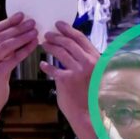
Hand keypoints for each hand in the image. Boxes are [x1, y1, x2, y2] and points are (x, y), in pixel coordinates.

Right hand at [0, 13, 37, 138]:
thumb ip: (2, 47)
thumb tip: (19, 31)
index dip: (9, 21)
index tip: (22, 15)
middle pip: (2, 36)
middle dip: (18, 27)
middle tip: (32, 22)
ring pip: (7, 45)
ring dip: (22, 37)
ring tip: (35, 31)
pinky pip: (13, 58)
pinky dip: (25, 50)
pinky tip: (34, 45)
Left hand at [40, 21, 99, 138]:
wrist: (89, 114)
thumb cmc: (92, 96)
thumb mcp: (95, 75)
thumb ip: (87, 62)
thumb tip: (74, 51)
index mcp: (97, 59)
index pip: (81, 39)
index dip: (68, 30)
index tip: (59, 24)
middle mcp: (89, 63)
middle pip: (68, 43)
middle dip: (55, 36)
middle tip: (47, 34)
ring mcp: (77, 71)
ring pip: (60, 52)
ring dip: (50, 46)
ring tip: (42, 44)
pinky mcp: (66, 80)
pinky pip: (53, 69)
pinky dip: (46, 66)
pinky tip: (42, 65)